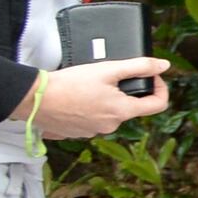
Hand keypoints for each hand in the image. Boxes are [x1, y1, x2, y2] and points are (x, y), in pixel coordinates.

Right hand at [30, 60, 171, 138]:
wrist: (33, 99)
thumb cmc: (69, 84)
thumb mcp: (108, 69)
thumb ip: (139, 66)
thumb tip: (163, 65)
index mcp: (122, 111)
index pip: (158, 105)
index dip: (160, 88)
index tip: (152, 76)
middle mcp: (110, 126)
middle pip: (130, 107)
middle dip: (126, 91)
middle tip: (111, 76)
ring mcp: (92, 132)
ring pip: (110, 113)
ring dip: (106, 99)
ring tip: (90, 85)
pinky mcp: (76, 133)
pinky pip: (91, 119)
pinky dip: (89, 108)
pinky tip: (77, 97)